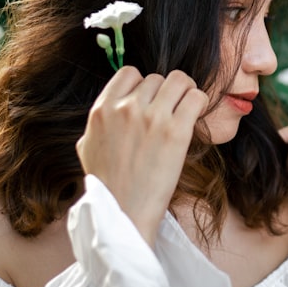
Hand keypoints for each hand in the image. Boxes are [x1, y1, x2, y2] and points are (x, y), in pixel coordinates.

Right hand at [77, 67, 207, 246]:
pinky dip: (199, 103)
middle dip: (165, 94)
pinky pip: (196, 97)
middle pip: (157, 78)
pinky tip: (195, 117)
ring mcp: (152, 118)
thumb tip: (108, 110)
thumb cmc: (107, 185)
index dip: (143, 85)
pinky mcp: (176, 131)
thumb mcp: (88, 148)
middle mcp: (126, 108)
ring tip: (186, 110)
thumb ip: (97, 123)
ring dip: (186, 93)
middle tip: (169, 113)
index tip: (150, 102)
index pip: (130, 73)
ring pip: (180, 80)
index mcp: (102, 110)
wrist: (124, 213)